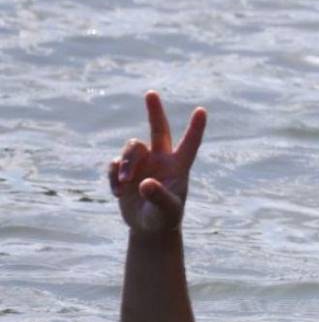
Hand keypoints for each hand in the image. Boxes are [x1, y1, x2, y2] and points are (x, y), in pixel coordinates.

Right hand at [108, 91, 205, 235]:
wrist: (149, 227)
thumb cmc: (165, 218)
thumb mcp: (166, 211)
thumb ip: (159, 197)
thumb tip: (145, 184)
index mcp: (178, 167)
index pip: (189, 145)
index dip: (195, 128)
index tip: (202, 111)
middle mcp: (161, 159)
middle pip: (157, 130)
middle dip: (154, 111)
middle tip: (151, 93)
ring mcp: (142, 163)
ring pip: (131, 148)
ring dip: (126, 163)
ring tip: (125, 184)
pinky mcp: (124, 170)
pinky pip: (115, 165)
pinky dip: (114, 177)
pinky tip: (118, 193)